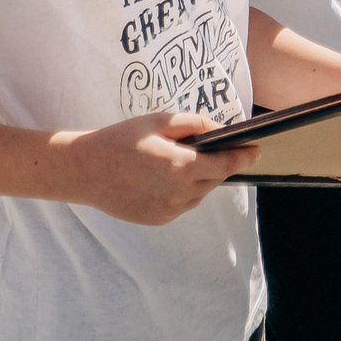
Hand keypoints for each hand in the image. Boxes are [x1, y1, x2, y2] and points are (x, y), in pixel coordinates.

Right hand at [56, 111, 254, 224]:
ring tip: (190, 162)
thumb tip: (219, 131)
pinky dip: (184, 191)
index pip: (225, 163)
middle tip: (221, 150)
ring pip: (199, 194)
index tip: (256, 150)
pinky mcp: (158, 220)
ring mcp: (168, 210)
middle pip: (215, 179)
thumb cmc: (120, 139)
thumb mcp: (157, 121)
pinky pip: (182, 204)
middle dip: (221, 165)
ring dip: (202, 178)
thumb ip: (193, 124)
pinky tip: (169, 177)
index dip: (244, 156)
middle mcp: (179, 193)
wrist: (84, 170)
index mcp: (180, 166)